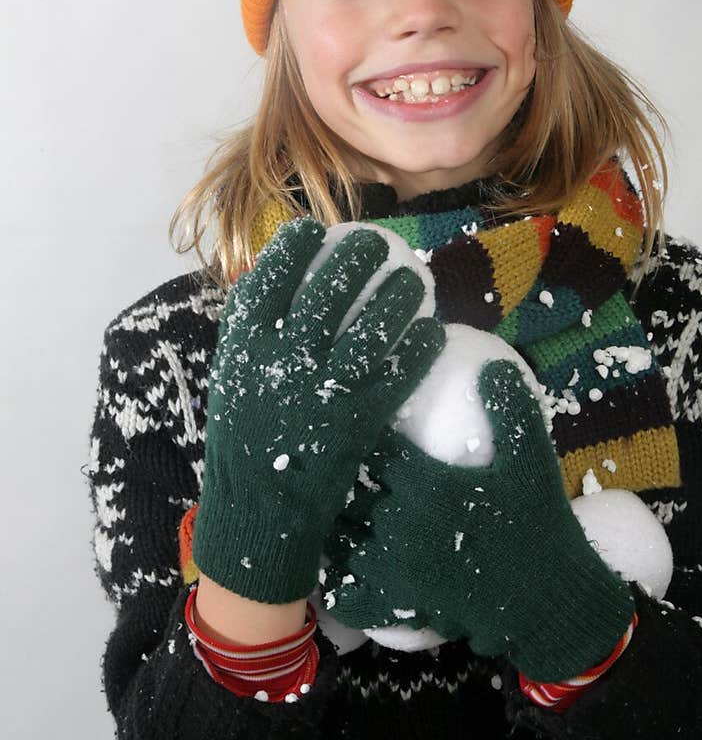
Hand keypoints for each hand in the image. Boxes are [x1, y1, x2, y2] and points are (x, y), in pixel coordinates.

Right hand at [192, 218, 444, 603]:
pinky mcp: (360, 418)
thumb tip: (274, 282)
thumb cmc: (244, 439)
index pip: (271, 277)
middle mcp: (286, 360)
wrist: (259, 509)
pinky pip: (399, 372)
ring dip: (400, 295)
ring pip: (373, 326)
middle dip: (359, 256)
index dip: (294, 247)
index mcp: (245, 346)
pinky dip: (418, 347)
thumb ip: (251, 333)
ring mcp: (325, 388)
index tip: (314, 230)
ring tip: (415, 279)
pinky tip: (432, 329)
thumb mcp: (233, 378)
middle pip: (330, 288)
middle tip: (378, 244)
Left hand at [323, 360, 634, 680]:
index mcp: (424, 481)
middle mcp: (400, 521)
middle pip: (347, 491)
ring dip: (334, 525)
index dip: (358, 436)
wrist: (549, 596)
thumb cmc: (539, 524)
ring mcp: (396, 566)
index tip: (353, 427)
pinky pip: (353, 594)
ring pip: (341, 538)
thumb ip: (510, 408)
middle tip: (332, 468)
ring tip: (327, 513)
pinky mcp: (400, 602)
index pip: (371, 448)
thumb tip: (492, 364)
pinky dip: (340, 585)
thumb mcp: (531, 459)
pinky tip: (337, 574)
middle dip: (338, 478)